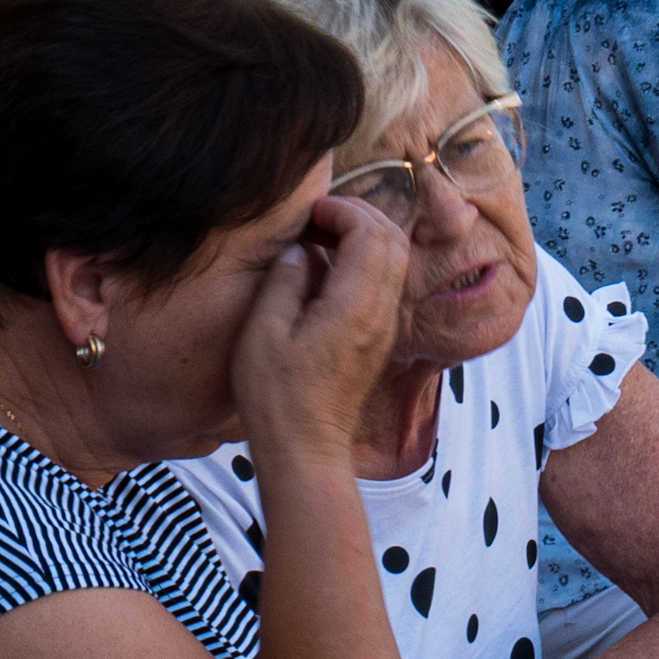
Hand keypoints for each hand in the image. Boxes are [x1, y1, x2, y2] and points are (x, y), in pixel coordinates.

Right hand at [231, 195, 408, 458]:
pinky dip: (364, 261)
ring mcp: (385, 327)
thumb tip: (301, 248)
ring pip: (395, 260)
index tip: (310, 211)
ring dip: (364, 237)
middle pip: (393, 239)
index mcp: (355, 307)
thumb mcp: (264, 334)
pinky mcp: (379, 338)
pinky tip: (326, 270)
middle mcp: (381, 313)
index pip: (371, 233)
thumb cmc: (277, 397)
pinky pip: (385, 283)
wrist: (306, 449)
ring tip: (319, 237)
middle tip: (317, 216)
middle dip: (359, 214)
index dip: (343, 209)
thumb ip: (285, 281)